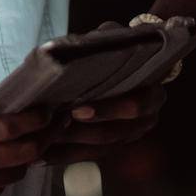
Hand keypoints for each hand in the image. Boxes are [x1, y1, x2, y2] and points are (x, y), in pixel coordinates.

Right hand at [0, 67, 53, 195]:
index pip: (8, 128)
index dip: (35, 118)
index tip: (48, 109)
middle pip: (21, 154)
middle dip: (45, 137)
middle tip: (56, 125)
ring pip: (14, 174)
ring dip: (29, 157)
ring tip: (34, 141)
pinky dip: (6, 175)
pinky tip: (5, 161)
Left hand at [39, 21, 171, 165]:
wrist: (131, 64)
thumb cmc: (119, 51)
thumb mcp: (115, 39)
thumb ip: (104, 40)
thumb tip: (82, 45)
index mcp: (152, 93)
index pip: (135, 106)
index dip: (108, 110)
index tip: (78, 109)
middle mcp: (145, 119)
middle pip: (114, 133)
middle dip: (81, 132)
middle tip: (53, 128)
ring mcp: (130, 135)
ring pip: (100, 148)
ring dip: (71, 147)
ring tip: (43, 142)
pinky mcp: (114, 146)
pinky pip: (90, 156)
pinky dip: (67, 156)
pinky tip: (44, 155)